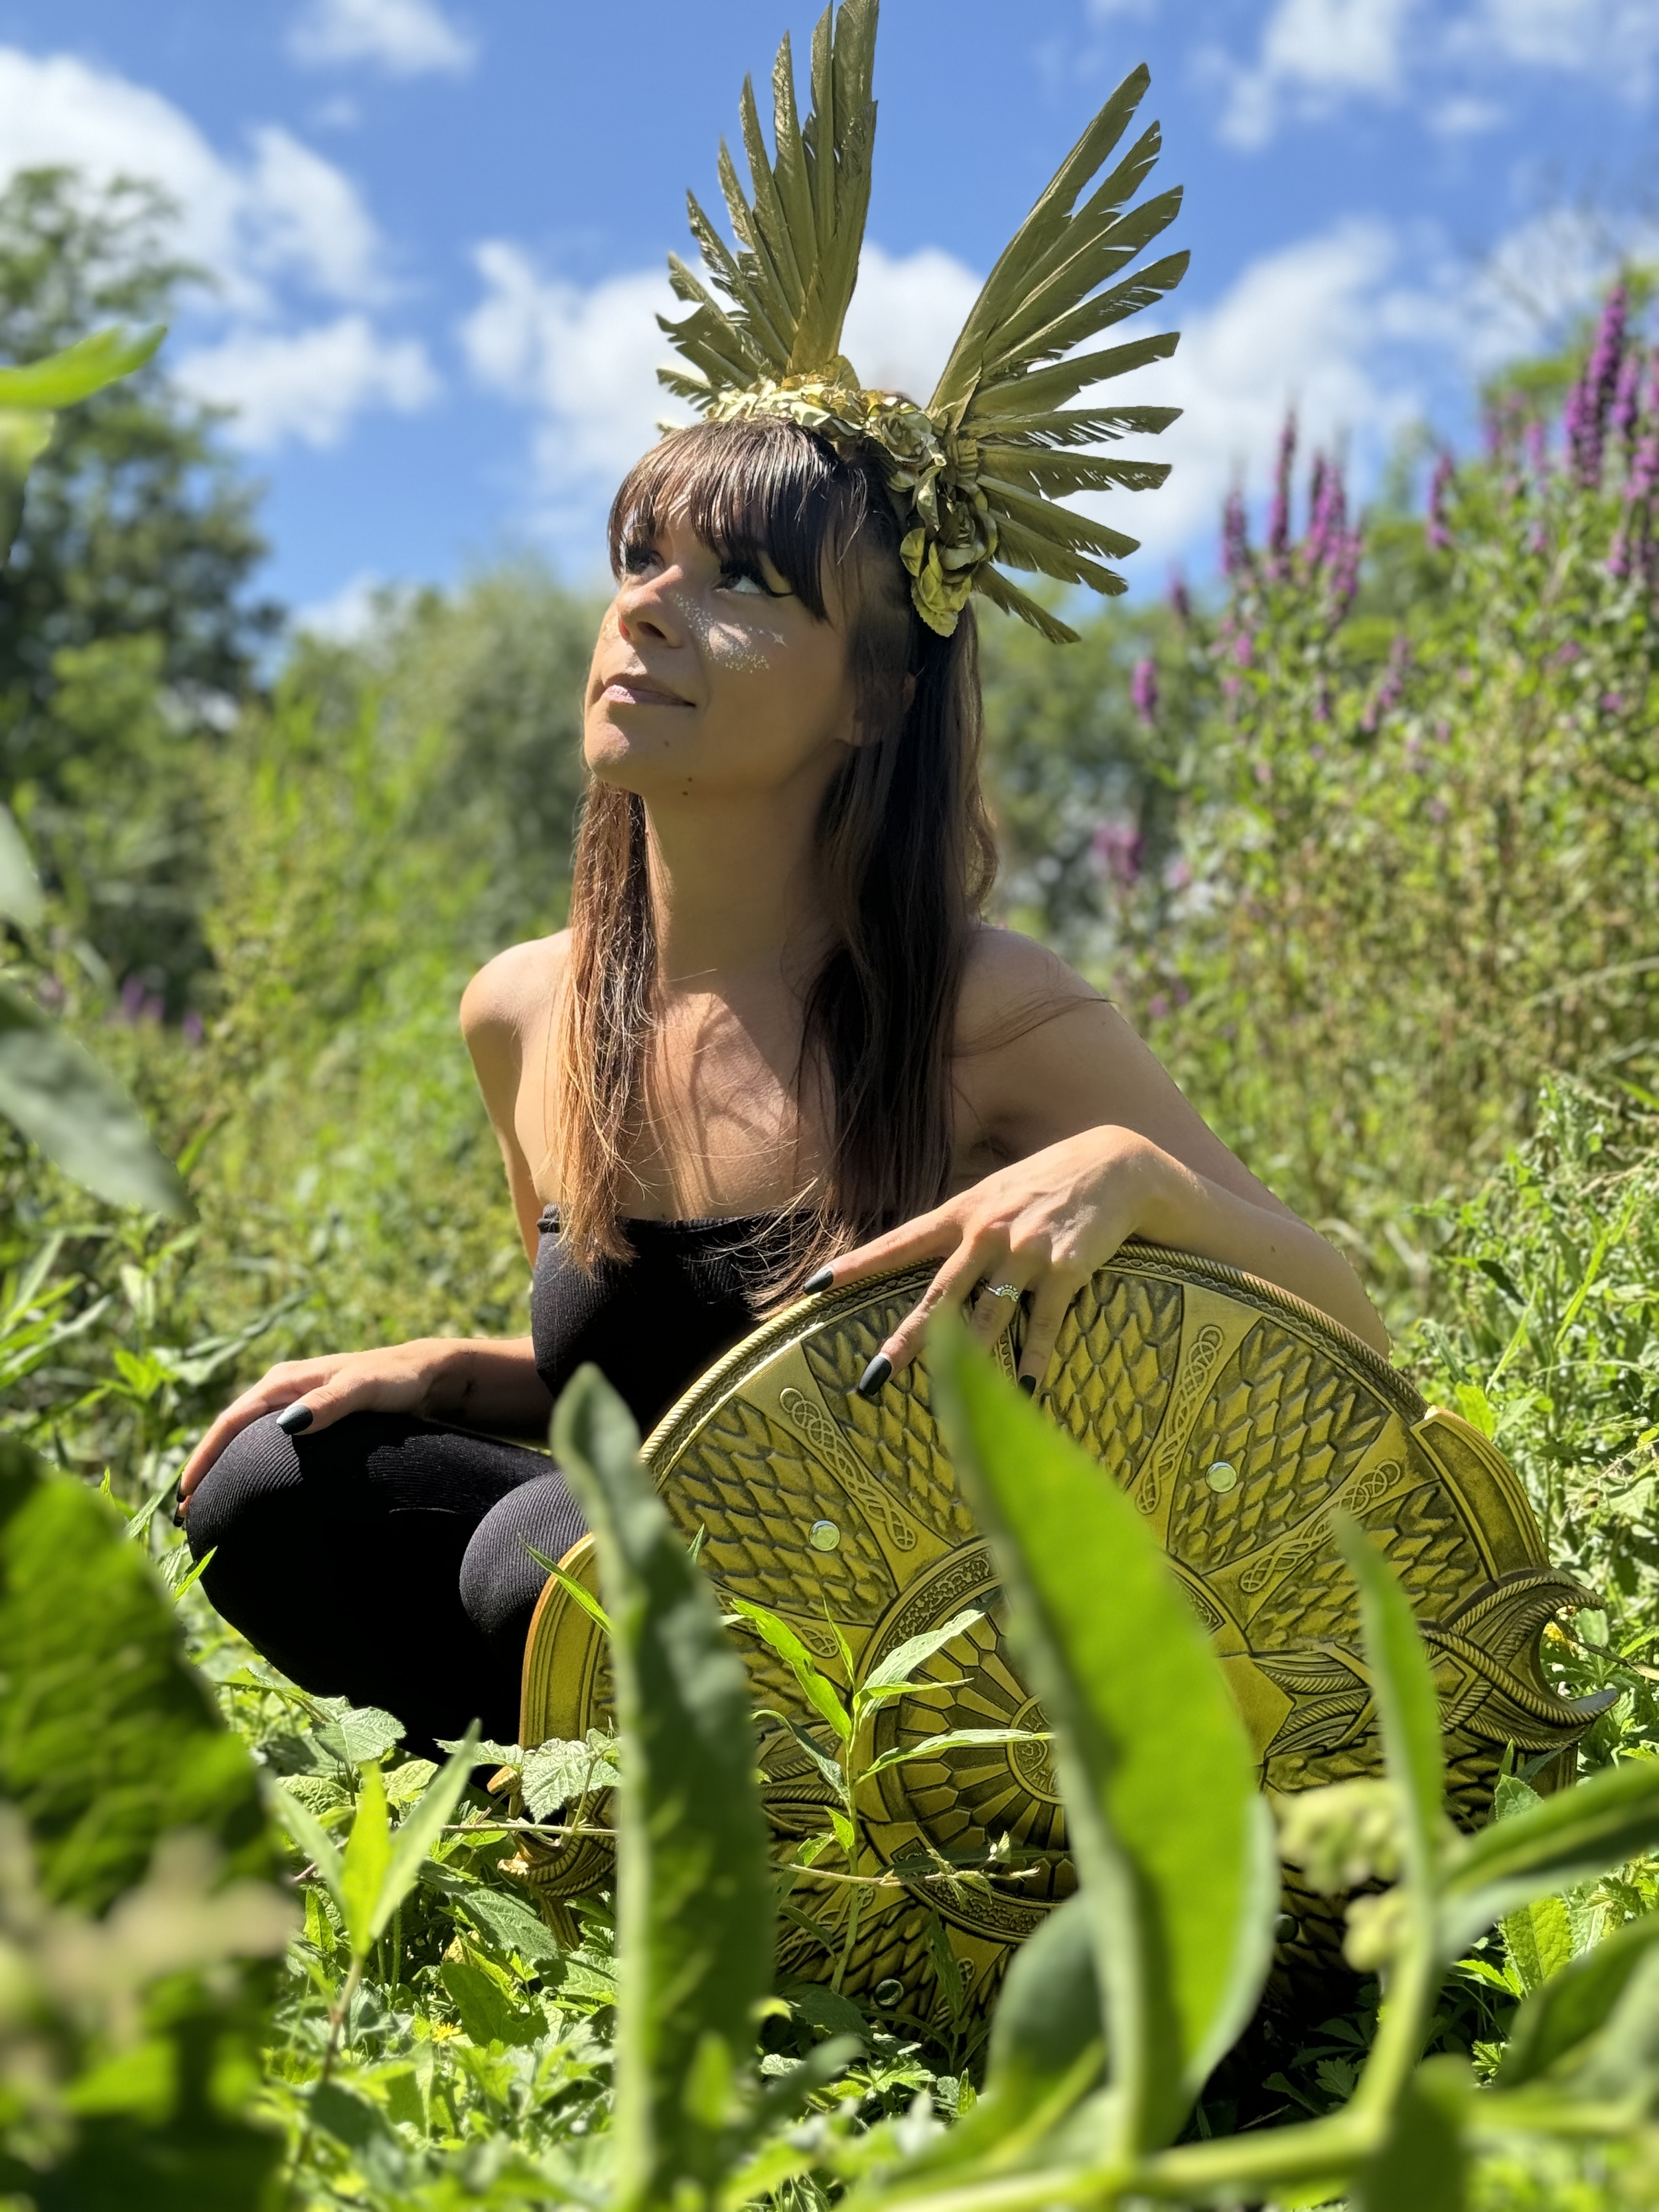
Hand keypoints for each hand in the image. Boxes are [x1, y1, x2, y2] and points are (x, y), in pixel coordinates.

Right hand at [176, 1338, 465, 1509]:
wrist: (426, 1374)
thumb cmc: (396, 1380)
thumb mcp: (364, 1388)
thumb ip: (331, 1403)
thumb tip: (289, 1425)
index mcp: (285, 1381)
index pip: (232, 1421)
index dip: (206, 1456)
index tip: (187, 1493)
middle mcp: (282, 1390)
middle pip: (230, 1432)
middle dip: (205, 1468)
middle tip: (186, 1513)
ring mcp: (293, 1405)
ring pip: (245, 1439)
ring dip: (222, 1469)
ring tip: (204, 1508)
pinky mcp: (308, 1419)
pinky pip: (264, 1445)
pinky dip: (246, 1466)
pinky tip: (243, 1489)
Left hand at [816, 1128, 1172, 1397]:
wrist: (1117, 1165)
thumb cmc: (1049, 1182)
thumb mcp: (996, 1193)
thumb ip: (963, 1226)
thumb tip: (923, 1254)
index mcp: (964, 1213)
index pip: (899, 1242)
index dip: (856, 1265)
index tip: (815, 1287)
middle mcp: (988, 1232)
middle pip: (939, 1295)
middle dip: (906, 1339)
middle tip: (873, 1377)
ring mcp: (1027, 1251)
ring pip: (988, 1316)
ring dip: (966, 1363)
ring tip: (942, 1403)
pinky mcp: (1067, 1268)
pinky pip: (1045, 1322)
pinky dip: (1036, 1358)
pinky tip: (1028, 1389)